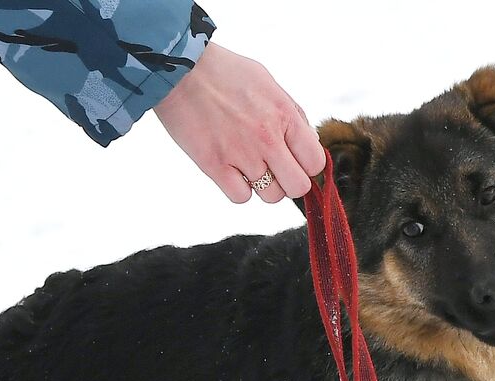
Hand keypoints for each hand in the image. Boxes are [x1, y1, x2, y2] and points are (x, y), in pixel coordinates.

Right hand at [153, 43, 325, 203]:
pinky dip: (237, 189)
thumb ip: (292, 115)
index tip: (295, 160)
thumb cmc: (224, 72)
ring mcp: (241, 154)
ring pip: (270, 197)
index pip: (316, 163)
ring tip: (247, 164)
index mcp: (285, 115)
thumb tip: (310, 143)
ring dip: (263, 186)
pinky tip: (230, 169)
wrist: (178, 69)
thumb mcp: (269, 84)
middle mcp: (267, 138)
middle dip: (289, 182)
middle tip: (275, 170)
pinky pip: (241, 198)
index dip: (307, 165)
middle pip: (297, 187)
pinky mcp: (214, 165)